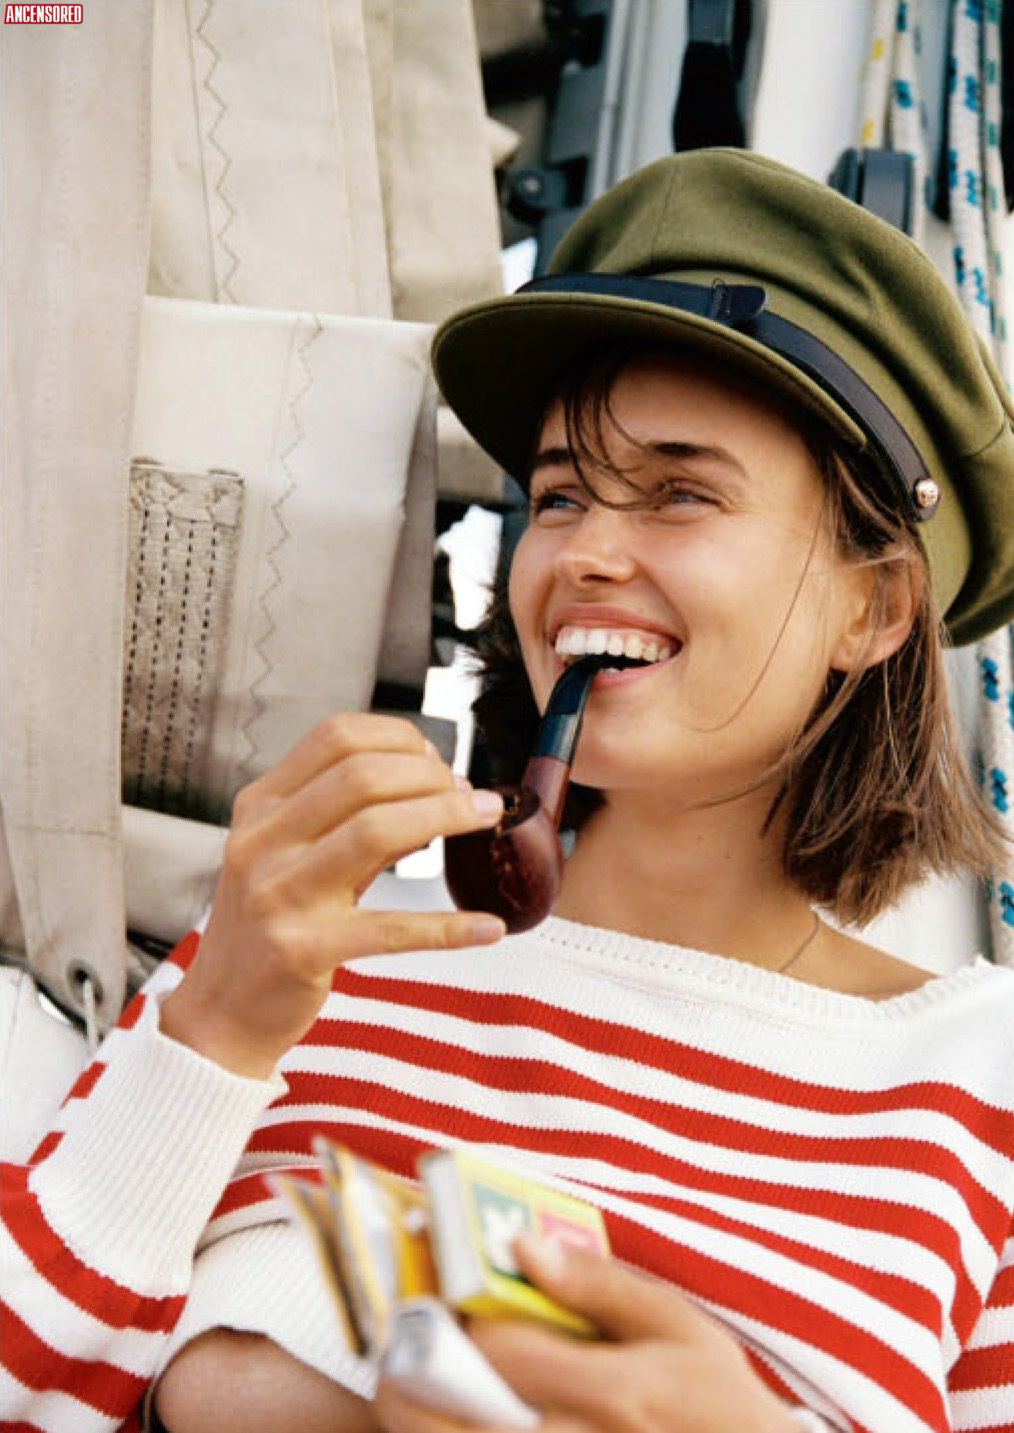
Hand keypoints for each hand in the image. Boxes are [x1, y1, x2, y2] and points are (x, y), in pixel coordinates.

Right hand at [160, 714, 504, 1076]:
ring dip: (446, 816)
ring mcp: (278, 895)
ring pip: (376, 831)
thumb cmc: (271, 923)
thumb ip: (354, 820)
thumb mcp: (296, 856)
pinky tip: (487, 927)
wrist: (222, 1011)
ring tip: (484, 820)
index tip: (438, 763)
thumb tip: (436, 789)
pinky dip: (448, 927)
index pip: (336, 737)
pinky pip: (390, 929)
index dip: (400, 739)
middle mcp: (262, 841)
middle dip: (433, 777)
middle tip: (471, 797)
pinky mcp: (301, 950)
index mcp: (261, 806)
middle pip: (363, 776)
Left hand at [375, 1235, 799, 1432]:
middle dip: (403, 1380)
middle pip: (444, 1421)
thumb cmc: (713, 1400)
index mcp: (606, 1394)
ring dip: (419, 1418)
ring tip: (419, 1385)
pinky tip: (459, 1416)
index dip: (450, 1314)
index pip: (491, 1348)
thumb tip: (524, 1243)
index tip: (434, 1290)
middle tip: (398, 1351)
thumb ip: (598, 1284)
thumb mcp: (676, 1327)